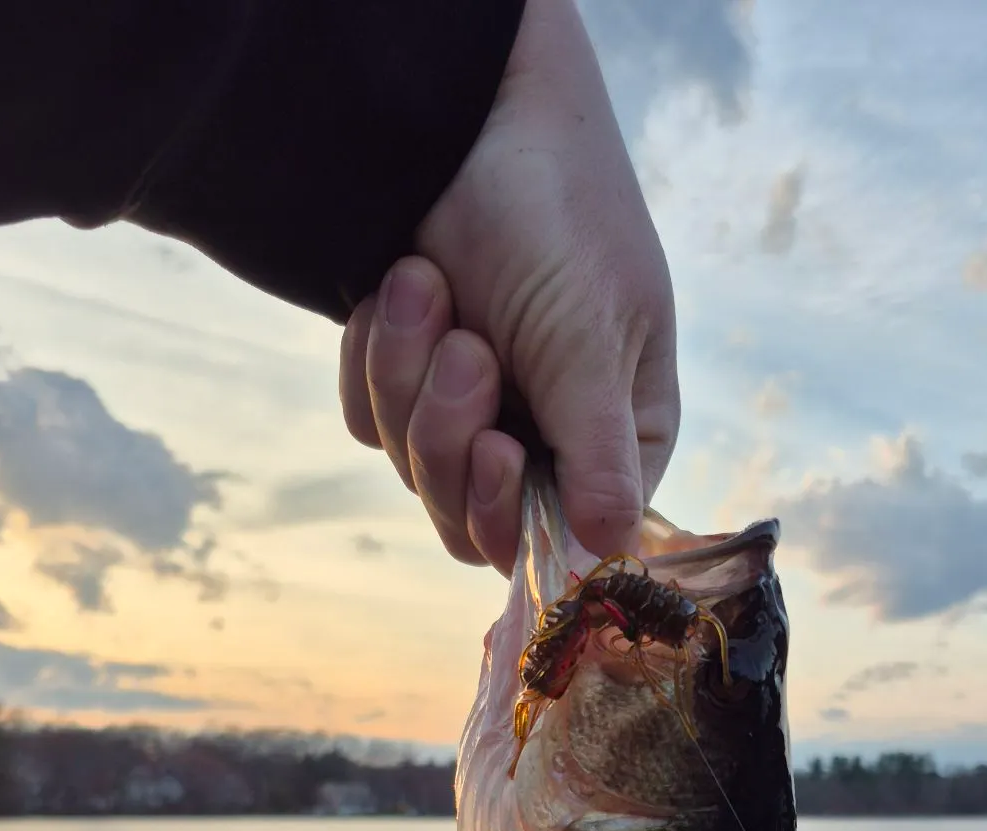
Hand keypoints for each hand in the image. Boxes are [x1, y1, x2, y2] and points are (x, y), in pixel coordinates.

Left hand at [339, 0, 678, 573]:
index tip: (495, 450)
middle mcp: (549, 437)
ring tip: (427, 287)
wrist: (469, 114)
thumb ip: (600, 459)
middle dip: (449, 433)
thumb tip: (612, 560)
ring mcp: (477, 410)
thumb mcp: (592, 342)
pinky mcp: (411, 381)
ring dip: (408, 377)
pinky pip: (369, 422)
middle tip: (468, 350)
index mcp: (617, 437)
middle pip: (472, 516)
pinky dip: (373, 361)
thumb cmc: (560, 216)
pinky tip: (401, 288)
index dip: (512, 512)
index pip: (563, 535)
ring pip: (414, 468)